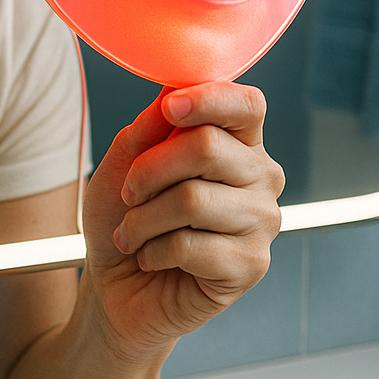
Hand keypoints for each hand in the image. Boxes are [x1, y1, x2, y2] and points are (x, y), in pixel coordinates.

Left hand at [79, 82, 285, 367]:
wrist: (116, 286)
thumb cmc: (126, 217)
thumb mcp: (124, 161)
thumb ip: (151, 126)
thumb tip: (172, 92)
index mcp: (238, 143)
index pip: (246, 105)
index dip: (209, 99)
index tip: (170, 108)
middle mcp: (261, 177)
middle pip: (207, 147)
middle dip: (148, 170)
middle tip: (130, 194)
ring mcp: (262, 222)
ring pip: (193, 199)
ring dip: (144, 218)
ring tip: (133, 232)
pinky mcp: (251, 265)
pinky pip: (190, 245)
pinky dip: (153, 251)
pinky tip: (151, 258)